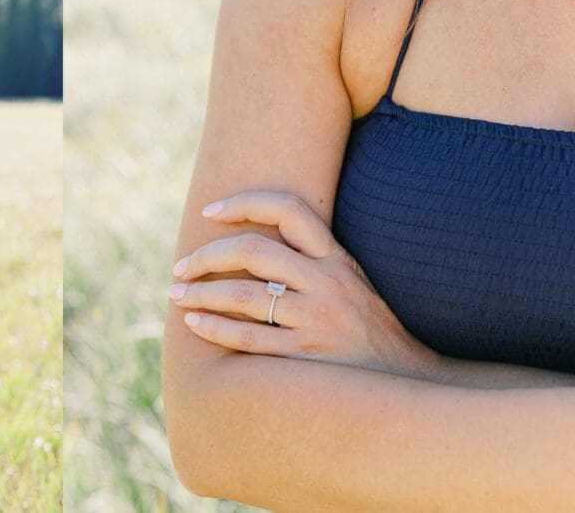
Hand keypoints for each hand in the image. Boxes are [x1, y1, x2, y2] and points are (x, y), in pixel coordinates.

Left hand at [169, 190, 441, 378]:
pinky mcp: (308, 357)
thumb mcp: (353, 284)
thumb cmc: (371, 332)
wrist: (413, 386)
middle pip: (253, 250)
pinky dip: (214, 328)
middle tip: (180, 266)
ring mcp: (318, 321)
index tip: (209, 212)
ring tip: (175, 295)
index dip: (244, 202)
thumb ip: (312, 261)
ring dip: (200, 293)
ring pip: (243, 295)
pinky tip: (193, 323)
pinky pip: (249, 337)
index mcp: (338, 259)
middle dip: (207, 255)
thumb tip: (251, 245)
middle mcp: (328, 283)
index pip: (289, 209)